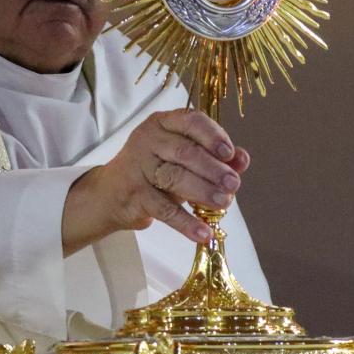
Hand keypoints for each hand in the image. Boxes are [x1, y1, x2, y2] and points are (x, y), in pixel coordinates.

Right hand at [62, 109, 250, 254]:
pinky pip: (164, 209)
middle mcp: (148, 140)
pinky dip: (186, 223)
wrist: (110, 193)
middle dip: (213, 169)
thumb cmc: (155, 168)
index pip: (190, 121)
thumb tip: (243, 160)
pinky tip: (203, 232)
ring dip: (203, 192)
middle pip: (185, 152)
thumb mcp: (183, 158)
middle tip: (233, 184)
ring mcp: (138, 167)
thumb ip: (214, 156)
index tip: (230, 153)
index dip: (213, 136)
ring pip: (175, 178)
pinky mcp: (134, 195)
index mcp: (163, 123)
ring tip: (224, 203)